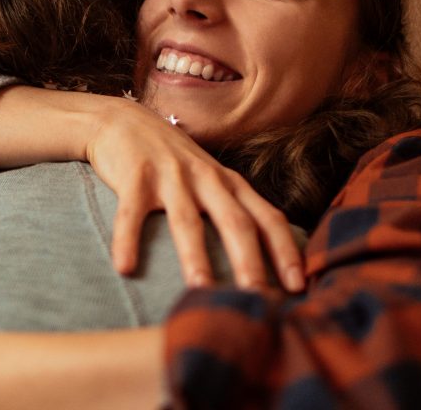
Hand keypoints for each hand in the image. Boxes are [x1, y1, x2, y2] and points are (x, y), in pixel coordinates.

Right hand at [85, 98, 304, 291]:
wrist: (123, 121)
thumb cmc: (172, 163)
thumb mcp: (211, 180)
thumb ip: (234, 211)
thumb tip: (263, 267)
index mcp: (230, 184)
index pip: (268, 218)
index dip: (285, 251)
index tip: (297, 287)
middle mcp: (207, 179)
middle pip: (235, 222)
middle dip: (249, 263)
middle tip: (256, 299)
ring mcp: (171, 177)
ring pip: (187, 221)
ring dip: (196, 257)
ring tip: (200, 291)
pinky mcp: (135, 177)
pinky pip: (131, 213)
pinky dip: (128, 240)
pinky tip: (125, 268)